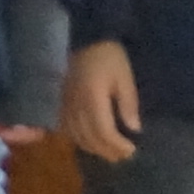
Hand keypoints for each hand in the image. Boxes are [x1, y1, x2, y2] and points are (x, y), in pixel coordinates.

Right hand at [65, 39, 142, 162]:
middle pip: (89, 138)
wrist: (84, 37)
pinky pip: (65, 127)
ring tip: (108, 151)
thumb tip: (134, 129)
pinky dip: (77, 138)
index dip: (117, 145)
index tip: (132, 150)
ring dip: (92, 147)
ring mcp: (64, 104)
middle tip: (123, 156)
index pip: (103, 132)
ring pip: (75, 135)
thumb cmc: (108, 56)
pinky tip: (87, 140)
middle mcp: (75, 105)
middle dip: (107, 150)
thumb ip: (128, 103)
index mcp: (92, 99)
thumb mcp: (125, 77)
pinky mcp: (60, 101)